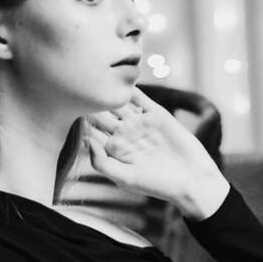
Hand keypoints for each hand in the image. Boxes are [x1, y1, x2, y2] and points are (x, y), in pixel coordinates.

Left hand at [85, 87, 226, 217]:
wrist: (191, 178)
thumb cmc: (157, 185)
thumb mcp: (124, 178)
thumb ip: (101, 162)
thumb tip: (85, 138)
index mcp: (112, 149)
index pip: (90, 129)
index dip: (79, 118)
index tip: (71, 106)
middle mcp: (123, 133)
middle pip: (100, 110)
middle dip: (90, 99)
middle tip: (82, 86)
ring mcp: (138, 121)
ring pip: (117, 100)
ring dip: (108, 89)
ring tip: (98, 77)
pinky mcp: (155, 112)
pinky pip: (138, 95)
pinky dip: (129, 86)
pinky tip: (120, 77)